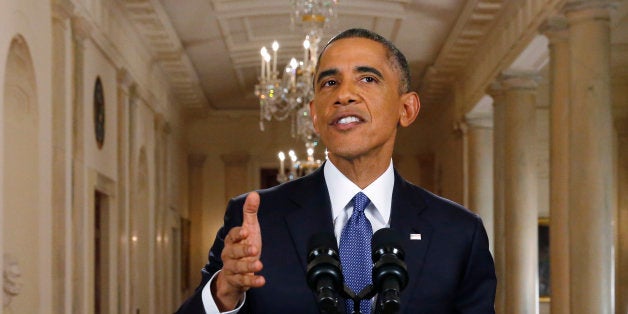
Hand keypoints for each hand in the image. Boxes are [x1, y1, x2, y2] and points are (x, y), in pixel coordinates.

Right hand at [213, 192, 265, 310]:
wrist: (235, 272)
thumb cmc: (243, 246)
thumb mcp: (249, 229)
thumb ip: (250, 213)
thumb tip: (254, 194)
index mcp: (231, 240)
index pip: (232, 235)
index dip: (238, 234)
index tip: (246, 232)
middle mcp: (229, 254)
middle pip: (233, 252)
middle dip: (242, 250)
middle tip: (254, 249)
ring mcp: (232, 268)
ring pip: (237, 268)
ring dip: (248, 267)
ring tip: (259, 265)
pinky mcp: (237, 280)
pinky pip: (243, 281)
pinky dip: (252, 281)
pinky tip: (262, 280)